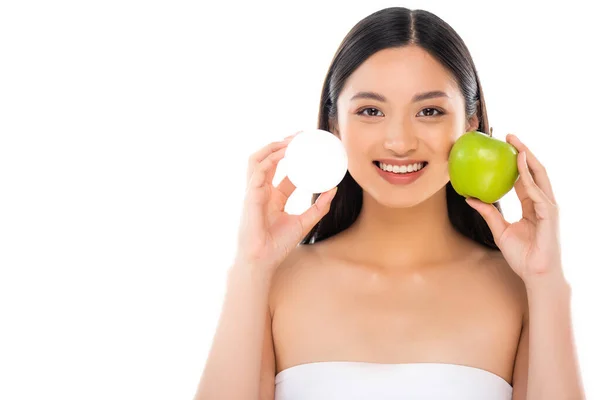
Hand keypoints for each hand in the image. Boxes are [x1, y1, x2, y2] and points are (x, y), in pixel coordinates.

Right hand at [234, 132, 337, 272]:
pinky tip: (283, 154)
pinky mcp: (250, 196)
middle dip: (282, 144)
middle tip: (300, 135)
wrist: (263, 260)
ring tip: (290, 140)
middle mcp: (262, 190)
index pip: (282, 168)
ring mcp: (254, 192)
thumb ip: (319, 206)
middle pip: (268, 159)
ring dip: (273, 147)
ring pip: (257, 159)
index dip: (293, 154)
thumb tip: (334, 189)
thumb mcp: (305, 222)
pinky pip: (257, 172)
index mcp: (273, 195)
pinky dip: (269, 160)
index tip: (308, 144)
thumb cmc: (278, 245)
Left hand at [464, 134, 561, 282]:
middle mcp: (542, 202)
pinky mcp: (550, 215)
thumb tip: (469, 198)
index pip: (524, 177)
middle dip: (523, 151)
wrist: (536, 274)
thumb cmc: (522, 256)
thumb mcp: (499, 230)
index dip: (515, 161)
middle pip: (535, 171)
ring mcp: (548, 207)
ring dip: (528, 159)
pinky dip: (528, 181)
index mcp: (532, 205)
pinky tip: (519, 169)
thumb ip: (488, 213)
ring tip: (515, 145)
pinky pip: (537, 194)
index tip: (502, 147)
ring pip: (539, 177)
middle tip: (508, 136)